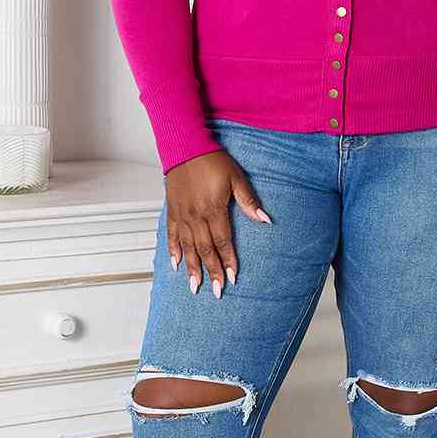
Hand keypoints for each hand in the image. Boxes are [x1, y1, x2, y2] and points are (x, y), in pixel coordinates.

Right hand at [164, 150, 271, 296]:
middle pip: (205, 249)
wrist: (185, 146)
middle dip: (212, 272)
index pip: (223, 241)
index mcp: (213, 209)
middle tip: (217, 291)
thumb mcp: (236, 178)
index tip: (232, 278)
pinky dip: (173, 251)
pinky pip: (171, 235)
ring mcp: (182, 215)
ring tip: (195, 286)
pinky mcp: (172, 211)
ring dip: (192, 268)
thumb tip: (265, 219)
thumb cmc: (212, 160)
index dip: (228, 261)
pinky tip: (176, 265)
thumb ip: (249, 201)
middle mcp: (195, 216)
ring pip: (187, 247)